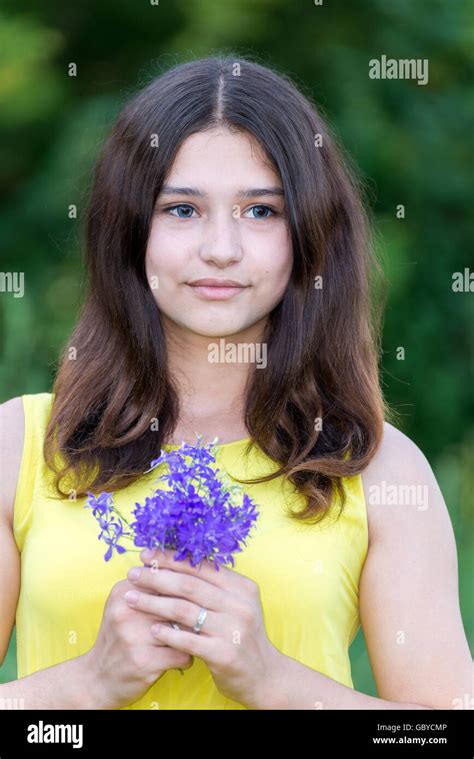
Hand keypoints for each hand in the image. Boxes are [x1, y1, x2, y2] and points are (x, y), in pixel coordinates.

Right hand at [83, 577, 194, 708]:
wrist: (97, 678)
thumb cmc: (118, 637)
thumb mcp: (124, 606)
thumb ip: (148, 587)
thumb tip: (184, 573)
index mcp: (124, 592)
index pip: (165, 578)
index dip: (187, 585)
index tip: (199, 594)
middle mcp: (128, 610)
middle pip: (178, 601)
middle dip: (195, 611)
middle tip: (204, 617)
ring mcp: (135, 636)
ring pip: (184, 628)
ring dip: (194, 635)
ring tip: (194, 639)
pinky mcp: (144, 661)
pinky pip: (182, 654)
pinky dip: (187, 658)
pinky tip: (182, 658)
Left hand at [125, 547, 280, 707]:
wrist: (264, 676)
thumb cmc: (240, 635)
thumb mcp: (234, 605)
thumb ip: (212, 587)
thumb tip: (174, 564)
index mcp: (241, 587)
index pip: (201, 566)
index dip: (171, 559)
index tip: (146, 554)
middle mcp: (239, 604)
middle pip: (189, 584)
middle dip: (156, 577)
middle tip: (133, 574)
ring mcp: (233, 629)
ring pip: (184, 610)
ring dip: (153, 603)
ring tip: (131, 599)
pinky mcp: (224, 654)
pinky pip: (188, 640)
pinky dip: (167, 633)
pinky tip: (151, 629)